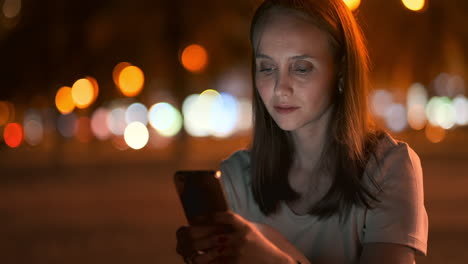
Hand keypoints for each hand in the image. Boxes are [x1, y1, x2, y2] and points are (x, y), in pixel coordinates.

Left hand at [175, 210, 293, 263]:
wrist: (274, 263)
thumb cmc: (259, 247)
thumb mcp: (248, 231)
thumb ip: (232, 226)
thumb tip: (205, 222)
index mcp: (243, 226)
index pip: (222, 217)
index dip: (205, 217)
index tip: (193, 219)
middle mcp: (239, 238)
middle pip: (209, 235)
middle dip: (191, 237)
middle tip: (182, 237)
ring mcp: (236, 254)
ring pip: (206, 253)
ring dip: (192, 253)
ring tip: (185, 251)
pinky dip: (201, 262)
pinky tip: (195, 260)